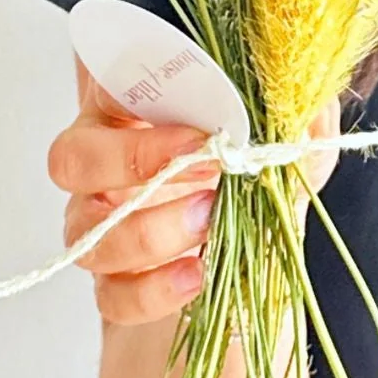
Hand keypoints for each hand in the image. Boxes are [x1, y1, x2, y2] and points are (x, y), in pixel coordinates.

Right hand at [46, 66, 339, 326]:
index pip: (103, 84)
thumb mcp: (286, 138)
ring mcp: (99, 226)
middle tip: (203, 164)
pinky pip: (110, 294)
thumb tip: (307, 100)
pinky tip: (194, 275)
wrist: (255, 251)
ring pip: (87, 231)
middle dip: (131, 161)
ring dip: (149, 230)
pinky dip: (151, 290)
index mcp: (131, 109)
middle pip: (71, 158)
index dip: (129, 89)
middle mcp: (103, 164)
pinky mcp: (113, 284)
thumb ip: (296, 113)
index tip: (198, 121)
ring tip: (208, 220)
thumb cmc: (254, 176)